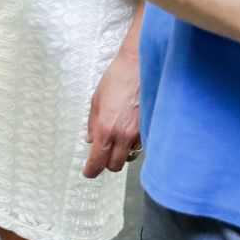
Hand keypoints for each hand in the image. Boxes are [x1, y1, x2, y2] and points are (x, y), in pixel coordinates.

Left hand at [83, 48, 141, 177]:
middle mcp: (124, 135)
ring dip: (121, 155)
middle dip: (106, 165)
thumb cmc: (117, 79)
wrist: (140, 66)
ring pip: (129, 157)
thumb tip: (90, 140)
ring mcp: (140, 133)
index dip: (92, 170)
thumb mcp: (96, 100)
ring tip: (116, 143)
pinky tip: (129, 133)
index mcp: (106, 128)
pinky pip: (140, 145)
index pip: (98, 160)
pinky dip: (133, 145)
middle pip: (115, 165)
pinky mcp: (151, 128)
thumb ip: (93, 123)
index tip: (88, 173)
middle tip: (101, 159)